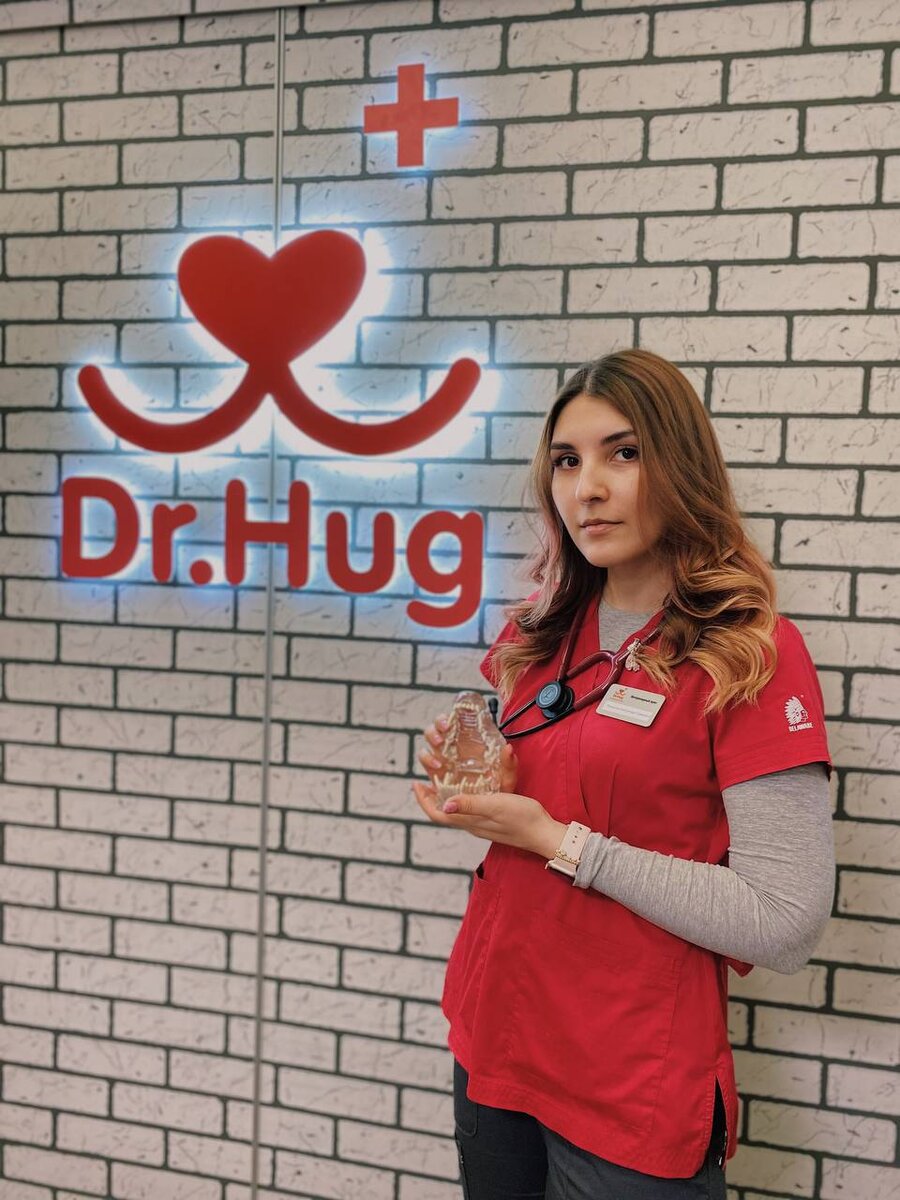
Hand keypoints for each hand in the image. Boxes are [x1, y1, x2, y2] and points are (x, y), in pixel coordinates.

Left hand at [412, 779, 564, 860]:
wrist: (545, 834)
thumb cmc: (522, 818)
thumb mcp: (496, 805)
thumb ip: (471, 804)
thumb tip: (445, 804)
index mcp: (470, 821)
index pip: (438, 814)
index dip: (424, 800)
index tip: (417, 783)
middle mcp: (473, 824)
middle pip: (444, 812)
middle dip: (433, 796)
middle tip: (429, 777)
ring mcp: (483, 823)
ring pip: (457, 810)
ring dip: (448, 795)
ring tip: (445, 778)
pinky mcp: (493, 820)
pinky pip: (472, 808)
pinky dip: (465, 796)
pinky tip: (471, 785)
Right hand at [416, 709, 517, 792]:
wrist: (490, 811)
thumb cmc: (498, 791)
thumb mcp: (506, 778)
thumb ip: (509, 765)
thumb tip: (508, 749)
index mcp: (467, 744)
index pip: (452, 724)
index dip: (445, 719)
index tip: (449, 722)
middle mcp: (452, 751)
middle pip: (434, 732)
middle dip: (434, 731)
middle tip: (442, 738)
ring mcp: (442, 763)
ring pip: (427, 749)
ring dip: (428, 752)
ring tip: (438, 762)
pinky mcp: (436, 778)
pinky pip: (425, 768)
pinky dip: (426, 767)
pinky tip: (433, 771)